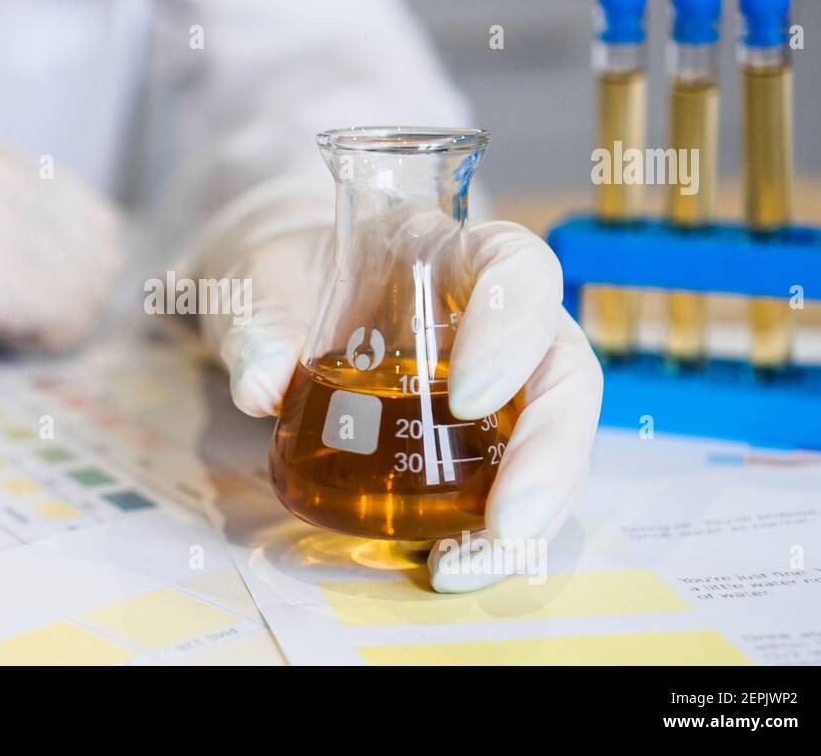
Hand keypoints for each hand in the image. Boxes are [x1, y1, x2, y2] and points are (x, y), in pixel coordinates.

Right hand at [0, 144, 123, 371]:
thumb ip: (28, 225)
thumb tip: (116, 257)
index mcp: (0, 161)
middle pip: (100, 257)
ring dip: (55, 323)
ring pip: (84, 289)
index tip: (34, 298)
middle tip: (20, 321)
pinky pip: (59, 316)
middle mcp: (3, 179)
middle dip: (74, 299)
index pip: (98, 221)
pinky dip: (39, 338)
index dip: (80, 272)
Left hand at [202, 215, 601, 593]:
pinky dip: (488, 532)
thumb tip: (260, 387)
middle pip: (564, 373)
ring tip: (466, 566)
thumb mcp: (257, 290)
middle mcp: (494, 315)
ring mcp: (499, 378)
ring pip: (552, 439)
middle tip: (506, 523)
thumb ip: (257, 330)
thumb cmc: (285, 279)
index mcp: (449, 254)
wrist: (282, 301)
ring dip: (530, 512)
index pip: (518, 267)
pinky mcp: (478, 435)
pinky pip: (509, 481)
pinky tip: (450, 564)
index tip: (468, 396)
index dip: (512, 328)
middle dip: (551, 454)